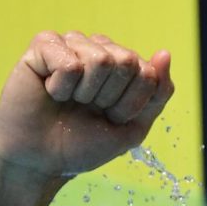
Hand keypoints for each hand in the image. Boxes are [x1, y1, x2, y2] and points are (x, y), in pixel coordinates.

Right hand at [0, 31, 173, 176]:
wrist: (41, 161)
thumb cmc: (84, 144)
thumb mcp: (132, 127)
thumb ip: (157, 93)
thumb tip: (164, 54)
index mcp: (123, 65)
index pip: (147, 73)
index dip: (131, 105)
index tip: (111, 118)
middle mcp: (99, 49)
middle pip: (126, 61)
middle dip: (110, 98)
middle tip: (88, 109)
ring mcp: (72, 44)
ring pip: (100, 60)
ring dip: (85, 93)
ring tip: (69, 101)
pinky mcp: (43, 46)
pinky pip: (69, 63)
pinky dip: (62, 87)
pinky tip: (50, 92)